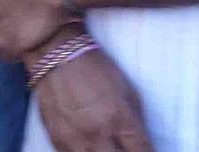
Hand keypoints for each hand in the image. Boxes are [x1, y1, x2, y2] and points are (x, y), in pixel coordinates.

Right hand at [35, 47, 152, 151]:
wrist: (57, 55)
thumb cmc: (96, 69)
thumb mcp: (128, 91)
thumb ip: (135, 123)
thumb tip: (141, 145)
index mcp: (119, 119)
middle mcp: (97, 134)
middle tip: (126, 149)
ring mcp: (75, 140)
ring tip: (107, 147)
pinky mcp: (57, 141)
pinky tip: (91, 148)